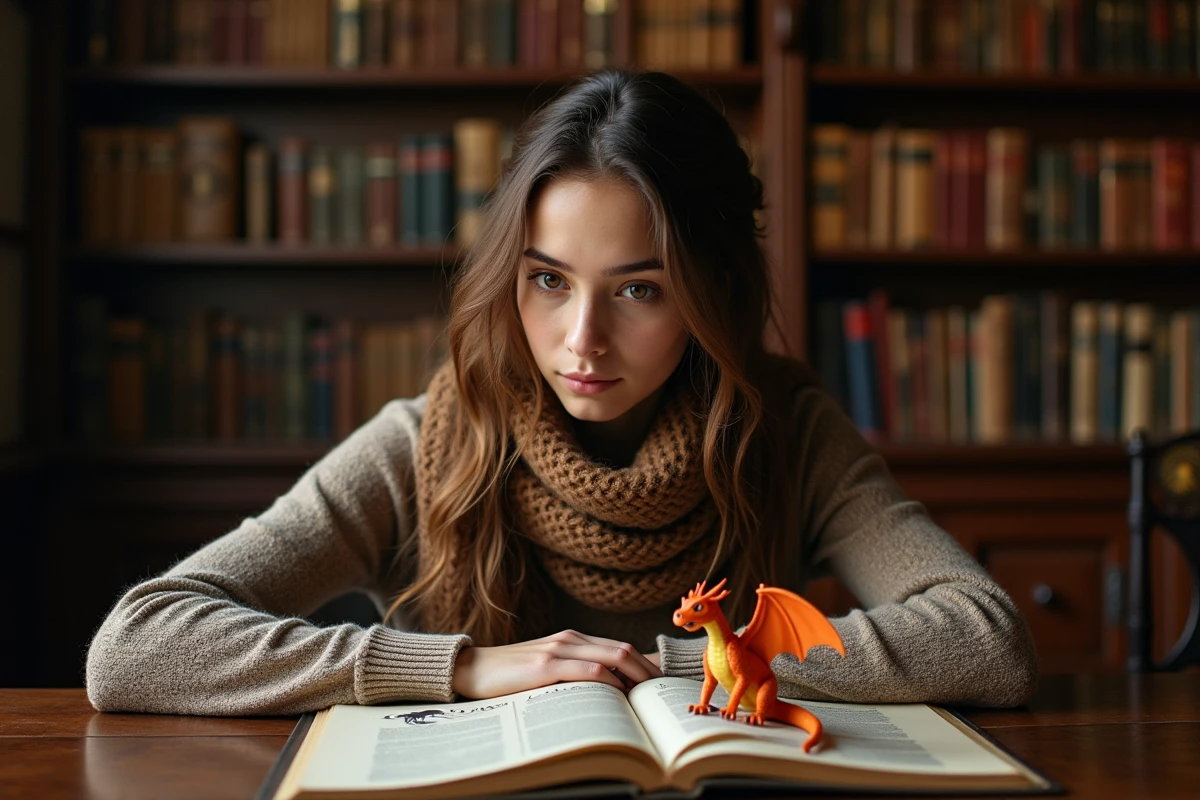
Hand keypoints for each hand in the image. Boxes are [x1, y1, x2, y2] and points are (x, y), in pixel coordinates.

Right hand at [452, 629, 663, 699]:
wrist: (472, 669)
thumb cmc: (510, 676)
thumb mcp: (547, 671)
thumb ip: (574, 674)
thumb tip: (609, 695)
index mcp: (572, 639)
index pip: (619, 647)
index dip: (644, 664)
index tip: (659, 685)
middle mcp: (569, 639)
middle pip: (623, 649)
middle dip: (648, 671)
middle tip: (661, 693)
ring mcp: (558, 650)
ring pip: (611, 656)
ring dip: (635, 677)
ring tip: (648, 698)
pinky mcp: (545, 666)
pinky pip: (588, 670)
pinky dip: (609, 682)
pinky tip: (618, 695)